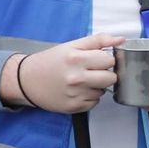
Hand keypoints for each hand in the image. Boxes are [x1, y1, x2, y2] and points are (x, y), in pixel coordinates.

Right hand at [3, 34, 122, 112]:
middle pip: (111, 78)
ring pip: (103, 91)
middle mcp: (76, 78)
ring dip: (97, 86)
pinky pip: (94, 102)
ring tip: (82, 80)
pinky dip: (89, 97)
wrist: (26, 80)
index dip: (106, 59)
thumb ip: (98, 41)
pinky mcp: (74, 107)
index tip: (98, 60)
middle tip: (92, 71)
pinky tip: (78, 91)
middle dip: (105, 73)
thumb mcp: (72, 46)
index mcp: (76, 58)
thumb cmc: (51, 61)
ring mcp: (75, 94)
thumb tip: (121, 40)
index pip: (110, 60)